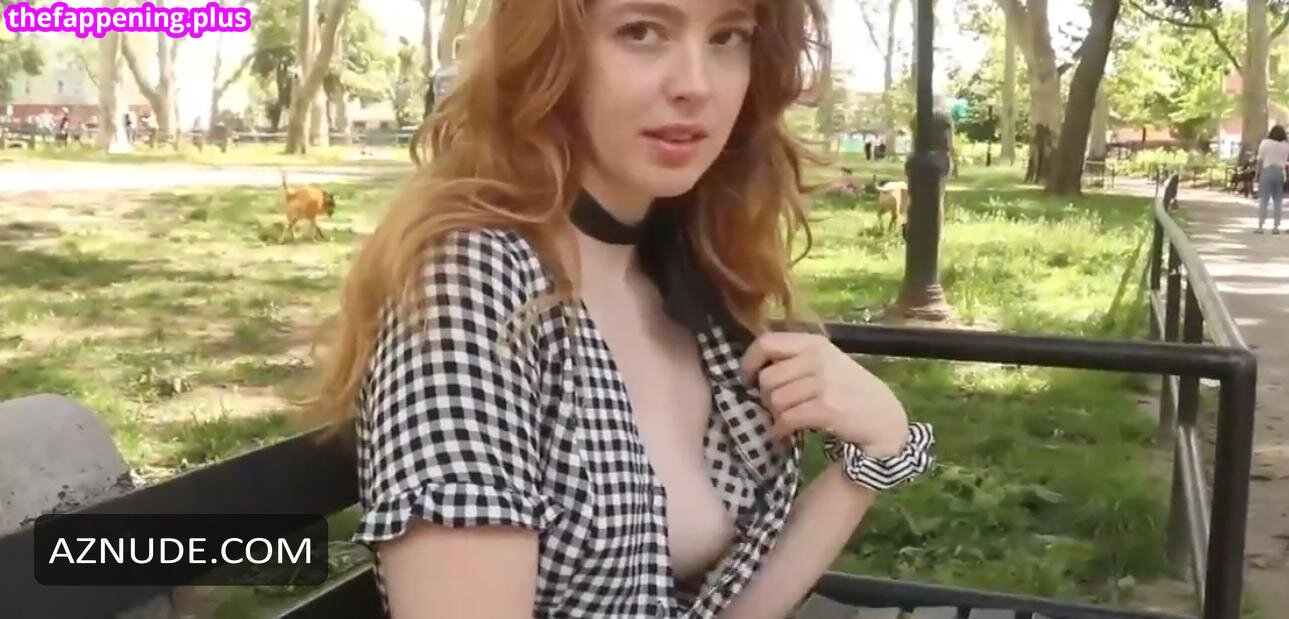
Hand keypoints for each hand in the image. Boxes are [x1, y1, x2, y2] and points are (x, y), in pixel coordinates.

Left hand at [740, 331, 909, 458]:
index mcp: (814, 343)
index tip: (747, 378)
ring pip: (775, 400)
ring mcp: (823, 383)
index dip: (749, 361)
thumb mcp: (826, 362)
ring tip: (788, 419)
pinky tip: (786, 432)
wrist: (883, 416)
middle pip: (767, 378)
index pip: (767, 342)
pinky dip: (780, 430)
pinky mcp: (826, 408)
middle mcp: (818, 359)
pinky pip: (786, 419)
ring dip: (775, 415)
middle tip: (778, 406)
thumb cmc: (849, 389)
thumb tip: (754, 369)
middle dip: (766, 397)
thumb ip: (795, 359)